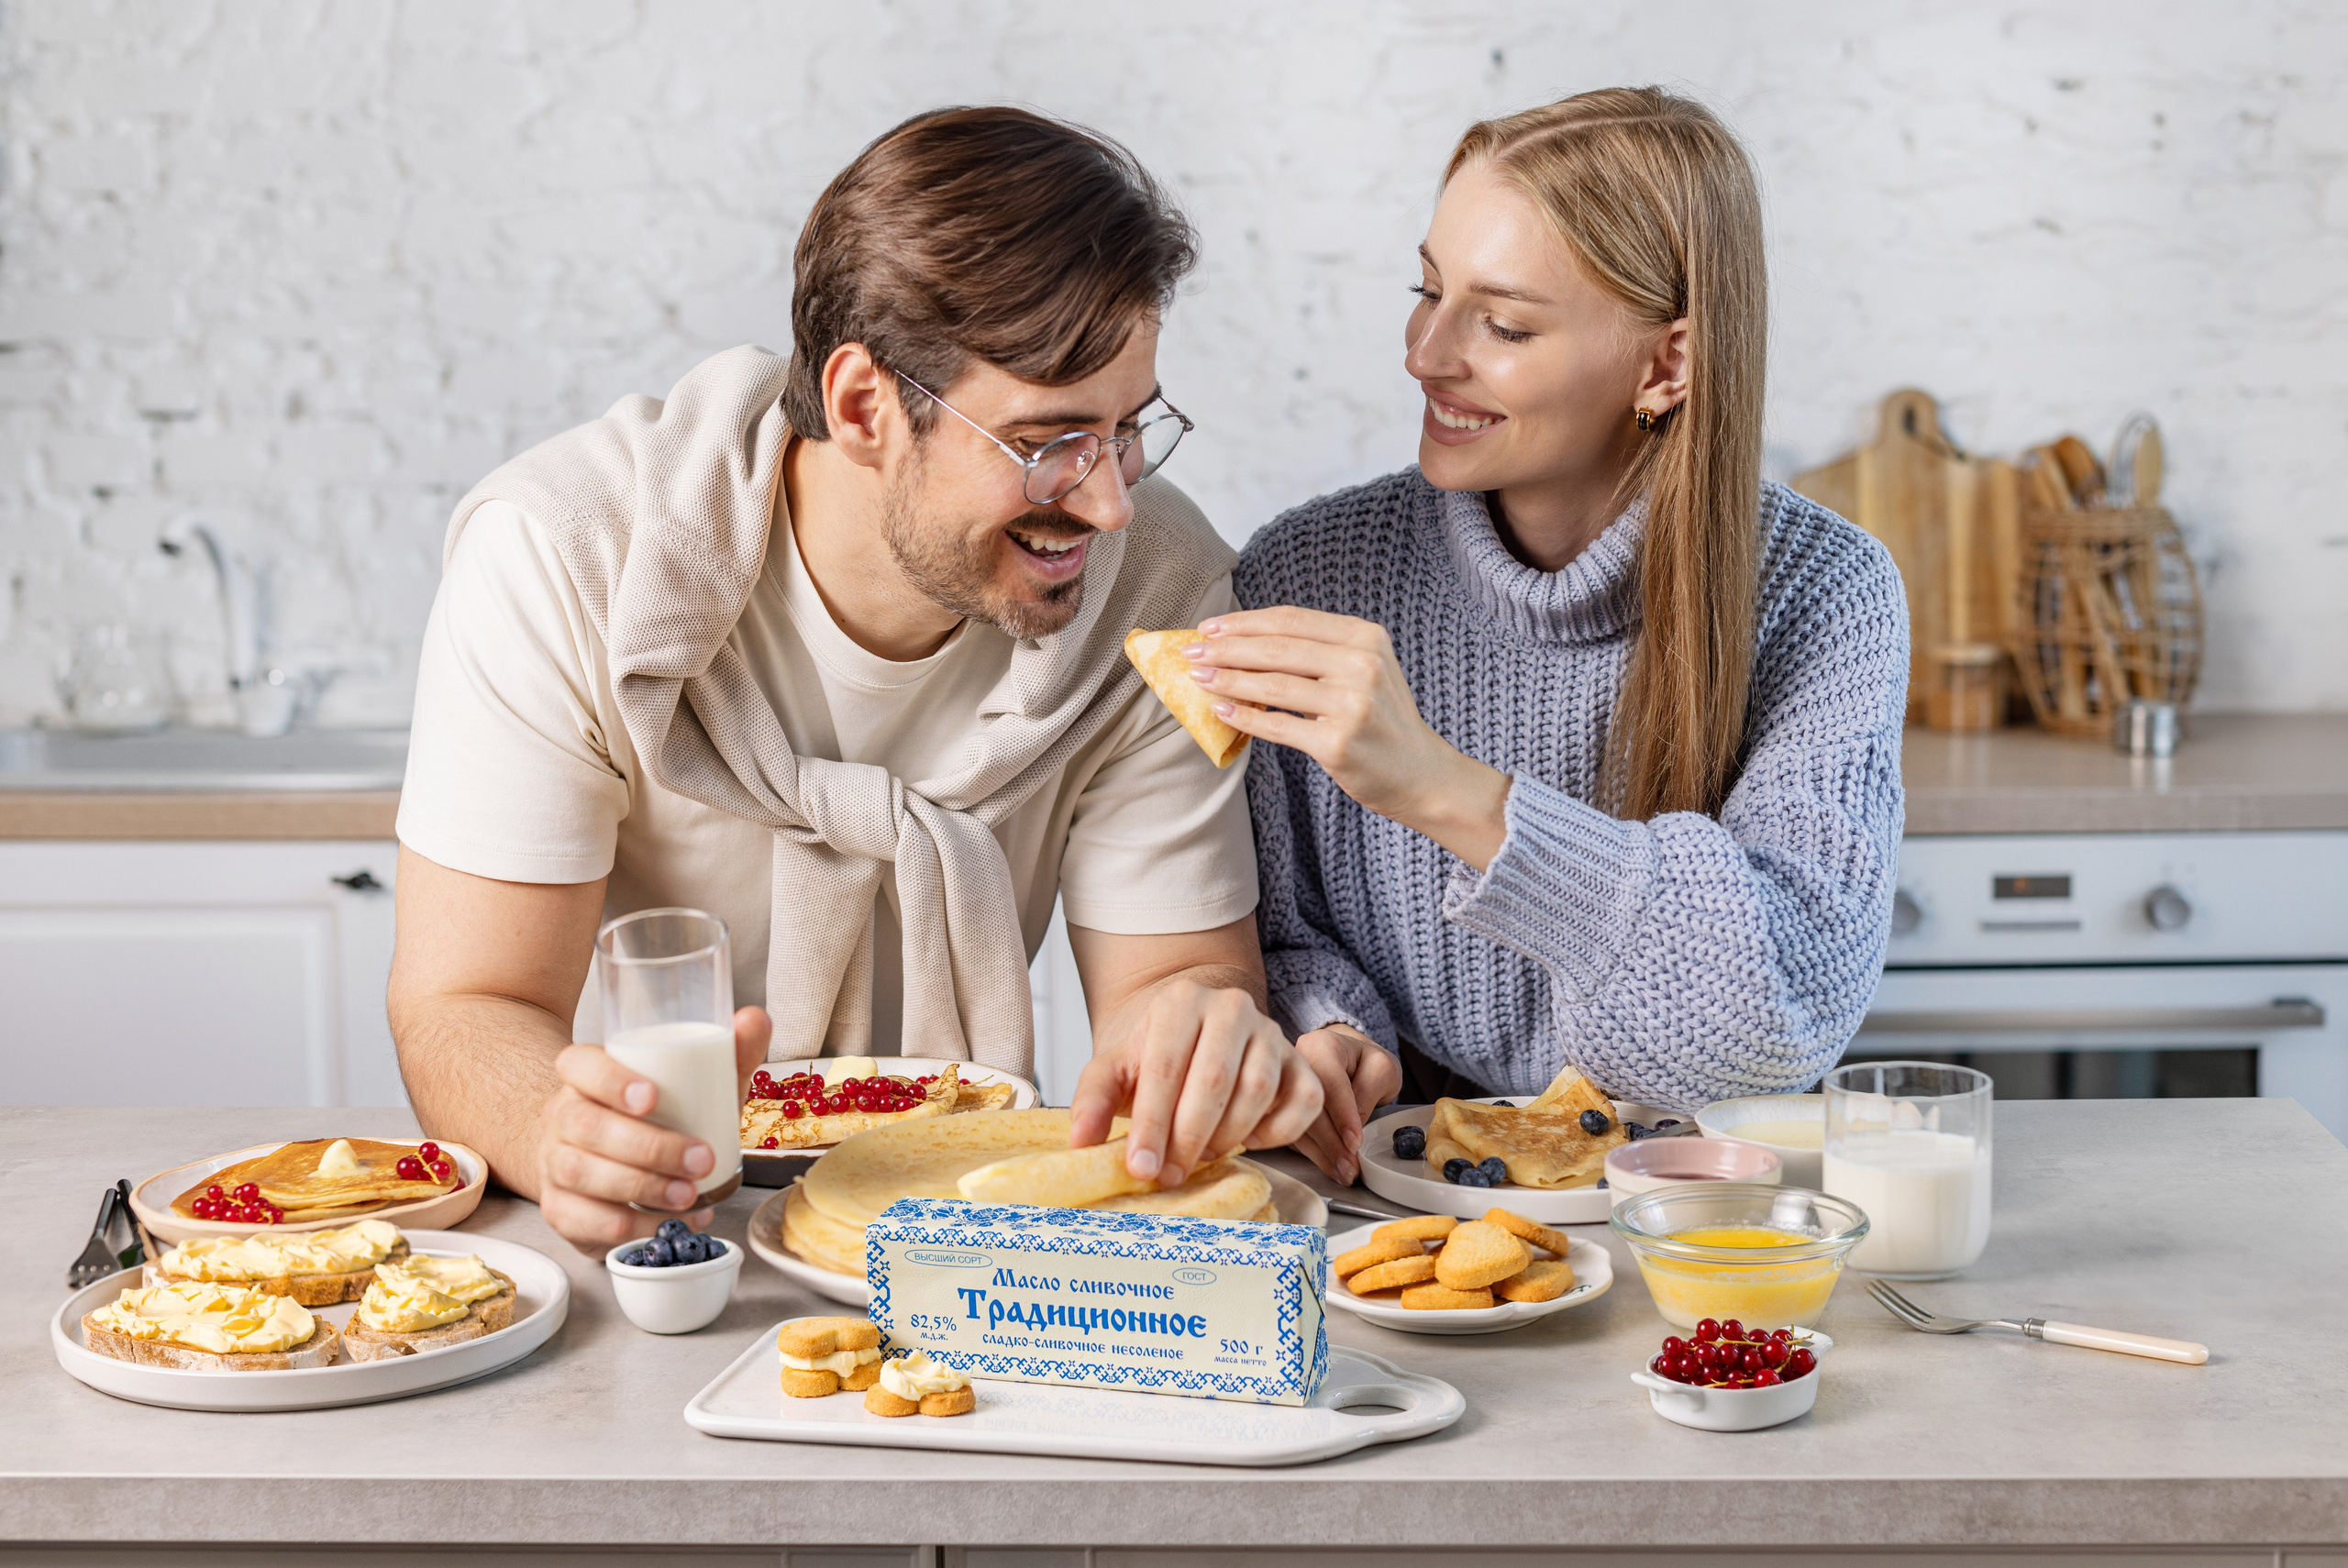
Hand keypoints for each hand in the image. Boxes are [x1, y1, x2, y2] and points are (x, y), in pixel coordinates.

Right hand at [535, 1005, 771, 1251]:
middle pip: (587, 1126)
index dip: (609, 1080)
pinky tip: (668, 1224)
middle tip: (700, 1160)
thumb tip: (754, 1018)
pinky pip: (584, 1220)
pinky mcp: (560, 1208)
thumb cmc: (655, 1116)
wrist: (599, 1159)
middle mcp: (562, 1116)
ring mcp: (553, 1163)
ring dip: (641, 1187)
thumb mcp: (694, 1084)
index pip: (580, 1065)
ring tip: (688, 1195)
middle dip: (648, 1147)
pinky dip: (632, 1226)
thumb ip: (727, 1051)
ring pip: (582, 1173)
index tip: (651, 1096)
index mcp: (585, 1076)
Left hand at [1069, 978, 1322, 1187]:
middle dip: (1188, 1138)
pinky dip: (1279, 1132)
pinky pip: (1304, 1101)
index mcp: (1180, 1003)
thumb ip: (1093, 1100)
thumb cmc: (1156, 1056)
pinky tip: (1248, 1139)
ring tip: (1201, 1154)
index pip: (1166, 1067)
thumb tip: (1082, 1140)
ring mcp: (1271, 1032)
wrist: (1195, 1033)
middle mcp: (1230, 1008)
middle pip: (1214, 1080)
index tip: (1141, 1166)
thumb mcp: (1115, 1070)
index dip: (1152, 1124)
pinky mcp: (1299, 1061)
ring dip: (1228, 1136)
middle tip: (1169, 1175)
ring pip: (1258, 1090)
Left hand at [1188, 606, 1511, 869]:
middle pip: (1278, 648)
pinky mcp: (1339, 743)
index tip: (1210, 627)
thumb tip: (1244, 643)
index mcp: (1365, 637)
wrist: (1421, 774)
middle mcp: (1362, 665)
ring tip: (1198, 678)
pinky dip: (1246, 718)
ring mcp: (1352, 704)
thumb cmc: (1382, 721)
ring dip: (1228, 680)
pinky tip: (1222, 711)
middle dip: (1227, 649)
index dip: (1244, 622)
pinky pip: (1279, 726)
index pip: (1292, 620)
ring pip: (1273, 685)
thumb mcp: (1364, 670)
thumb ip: (1317, 653)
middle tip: (1191, 651)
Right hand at [1291, 1023, 1405, 1184]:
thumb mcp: (1380, 1069)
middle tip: (1351, 1167)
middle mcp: (1296, 1063)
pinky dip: (1314, 1154)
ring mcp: (1284, 1086)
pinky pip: (1295, 1134)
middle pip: (1308, 1107)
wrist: (1346, 1058)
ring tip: (1344, 1173)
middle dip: (1331, 1143)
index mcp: (1321, 1045)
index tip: (1355, 1142)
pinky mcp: (1282, 1108)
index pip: (1329, 1081)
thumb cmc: (1365, 1063)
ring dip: (1321, 1154)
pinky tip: (1330, 1166)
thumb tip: (1349, 1131)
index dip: (1343, 1115)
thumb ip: (1367, 1093)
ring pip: (1298, 1124)